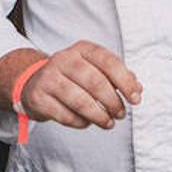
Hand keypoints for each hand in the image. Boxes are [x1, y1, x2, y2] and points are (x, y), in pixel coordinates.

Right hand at [18, 40, 142, 130]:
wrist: (33, 82)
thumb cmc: (72, 77)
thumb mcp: (94, 69)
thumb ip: (117, 76)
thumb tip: (138, 88)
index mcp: (82, 49)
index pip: (108, 62)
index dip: (125, 81)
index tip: (135, 98)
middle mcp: (64, 59)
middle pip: (95, 81)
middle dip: (113, 101)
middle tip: (121, 114)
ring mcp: (48, 77)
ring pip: (79, 100)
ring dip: (99, 116)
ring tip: (108, 122)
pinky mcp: (38, 97)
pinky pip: (65, 115)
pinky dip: (80, 122)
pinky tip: (87, 122)